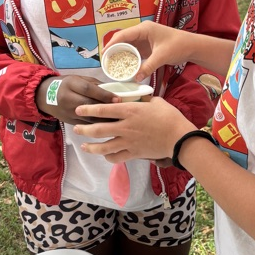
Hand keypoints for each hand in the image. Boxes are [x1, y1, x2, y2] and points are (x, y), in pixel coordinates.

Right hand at [35, 75, 118, 125]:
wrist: (44, 96)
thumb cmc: (66, 85)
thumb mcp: (78, 79)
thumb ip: (94, 84)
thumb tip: (113, 90)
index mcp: (71, 84)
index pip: (89, 90)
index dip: (104, 95)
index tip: (118, 99)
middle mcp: (68, 99)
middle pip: (90, 105)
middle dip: (107, 110)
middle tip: (123, 113)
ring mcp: (68, 112)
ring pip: (89, 119)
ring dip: (105, 121)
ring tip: (119, 122)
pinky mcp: (70, 122)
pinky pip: (86, 126)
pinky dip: (98, 127)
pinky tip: (109, 128)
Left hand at [74, 98, 190, 163]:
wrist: (178, 137)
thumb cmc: (169, 116)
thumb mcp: (155, 101)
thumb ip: (142, 99)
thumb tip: (137, 96)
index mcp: (129, 111)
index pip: (103, 109)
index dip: (88, 109)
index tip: (78, 109)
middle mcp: (125, 127)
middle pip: (98, 130)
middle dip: (84, 129)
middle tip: (76, 129)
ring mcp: (128, 142)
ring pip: (104, 147)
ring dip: (91, 147)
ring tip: (84, 146)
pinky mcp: (134, 153)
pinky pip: (116, 157)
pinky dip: (109, 157)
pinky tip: (105, 155)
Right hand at [105, 22, 189, 80]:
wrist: (191, 46)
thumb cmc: (178, 46)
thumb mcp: (161, 57)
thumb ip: (148, 67)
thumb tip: (135, 78)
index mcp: (143, 29)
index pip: (122, 35)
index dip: (111, 44)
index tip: (103, 55)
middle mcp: (142, 32)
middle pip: (122, 40)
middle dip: (113, 50)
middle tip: (105, 62)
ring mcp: (144, 39)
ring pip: (127, 46)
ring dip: (120, 54)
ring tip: (111, 65)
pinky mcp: (148, 46)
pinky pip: (134, 51)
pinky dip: (129, 58)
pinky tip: (124, 66)